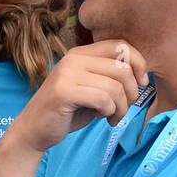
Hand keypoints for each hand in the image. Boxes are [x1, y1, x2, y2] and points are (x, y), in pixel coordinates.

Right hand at [8, 40, 148, 153]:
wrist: (33, 130)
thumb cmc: (67, 111)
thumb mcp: (91, 88)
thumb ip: (110, 77)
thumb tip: (143, 76)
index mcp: (80, 53)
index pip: (120, 45)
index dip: (139, 63)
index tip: (142, 83)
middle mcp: (73, 59)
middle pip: (122, 68)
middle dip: (132, 93)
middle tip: (124, 108)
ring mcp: (67, 74)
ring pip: (115, 87)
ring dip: (121, 108)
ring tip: (112, 117)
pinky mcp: (64, 92)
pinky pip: (103, 99)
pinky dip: (109, 112)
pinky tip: (101, 118)